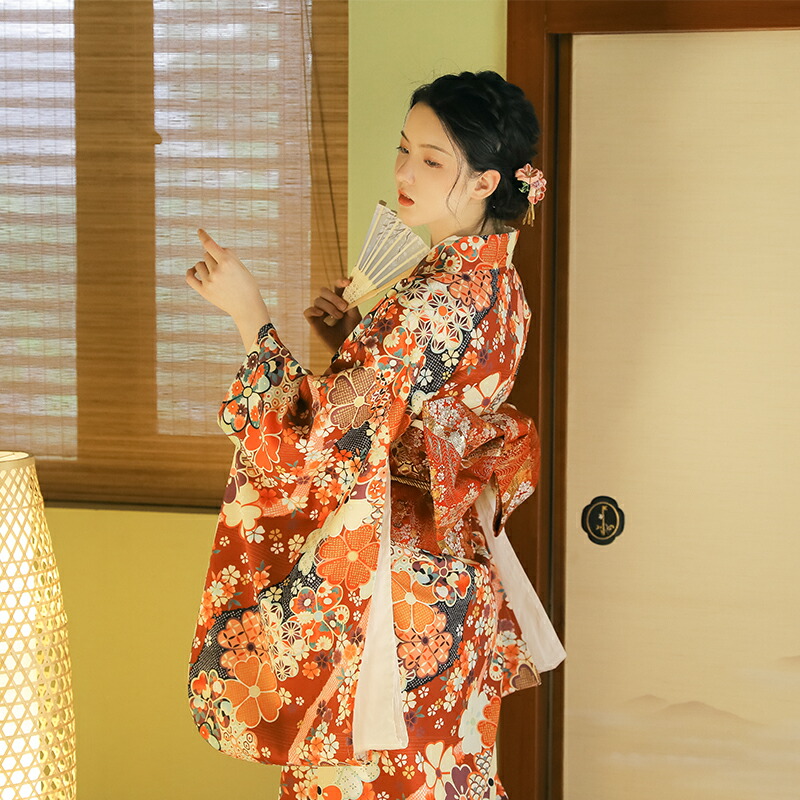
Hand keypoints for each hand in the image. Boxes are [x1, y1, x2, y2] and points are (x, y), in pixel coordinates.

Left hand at [186, 229, 270, 349]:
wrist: (247, 307)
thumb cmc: (247, 285)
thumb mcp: (241, 267)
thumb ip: (227, 256)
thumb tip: (211, 249)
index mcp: (227, 262)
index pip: (210, 244)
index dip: (203, 236)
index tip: (199, 231)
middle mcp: (217, 271)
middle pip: (206, 255)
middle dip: (213, 259)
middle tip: (224, 270)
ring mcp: (209, 281)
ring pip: (199, 265)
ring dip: (205, 267)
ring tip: (216, 276)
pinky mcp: (204, 291)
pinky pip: (189, 277)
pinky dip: (190, 272)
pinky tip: (194, 271)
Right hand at [303, 277, 361, 354]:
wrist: (349, 347)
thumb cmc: (353, 331)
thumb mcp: (354, 314)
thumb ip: (351, 301)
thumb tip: (349, 289)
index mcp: (339, 300)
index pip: (336, 286)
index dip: (340, 281)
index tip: (349, 282)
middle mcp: (328, 305)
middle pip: (323, 291)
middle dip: (334, 297)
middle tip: (344, 307)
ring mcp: (320, 313)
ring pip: (317, 300)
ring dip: (329, 307)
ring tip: (339, 317)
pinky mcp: (314, 322)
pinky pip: (307, 311)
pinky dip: (313, 310)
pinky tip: (322, 314)